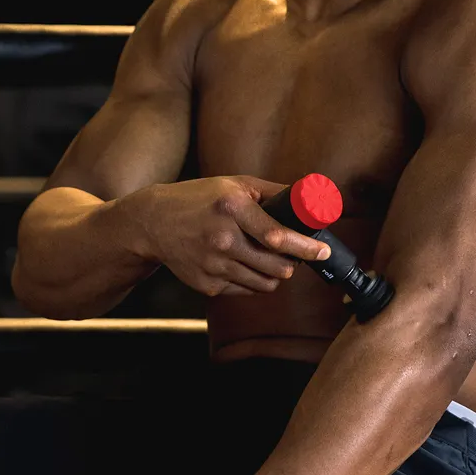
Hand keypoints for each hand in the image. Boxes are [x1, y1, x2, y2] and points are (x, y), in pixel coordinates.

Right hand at [134, 175, 330, 296]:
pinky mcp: (206, 285)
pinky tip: (240, 262)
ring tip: (265, 258)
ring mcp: (213, 265)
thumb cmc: (198, 199)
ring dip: (274, 274)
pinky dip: (251, 279)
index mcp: (231, 207)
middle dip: (292, 264)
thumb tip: (309, 201)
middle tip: (292, 255)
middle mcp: (222, 238)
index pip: (277, 237)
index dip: (305, 248)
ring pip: (265, 284)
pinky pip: (245, 290)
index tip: (323, 252)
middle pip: (277, 267)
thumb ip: (272, 193)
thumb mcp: (233, 184)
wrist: (152, 223)